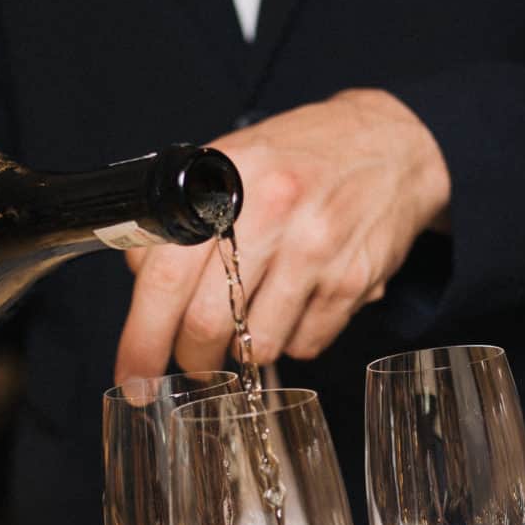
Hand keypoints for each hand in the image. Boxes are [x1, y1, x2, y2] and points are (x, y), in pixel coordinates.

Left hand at [115, 88, 448, 382]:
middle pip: (206, 322)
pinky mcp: (354, 279)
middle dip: (191, 360)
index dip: (141, 340)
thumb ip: (182, 217)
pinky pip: (306, 343)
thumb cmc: (301, 156)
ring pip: (259, 345)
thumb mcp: (233, 163)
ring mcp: (317, 248)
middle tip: (191, 363)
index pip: (165, 276)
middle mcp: (271, 211)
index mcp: (226, 179)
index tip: (132, 379)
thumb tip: (139, 277)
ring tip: (250, 327)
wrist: (392, 145)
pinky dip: (292, 339)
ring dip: (245, 353)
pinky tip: (297, 306)